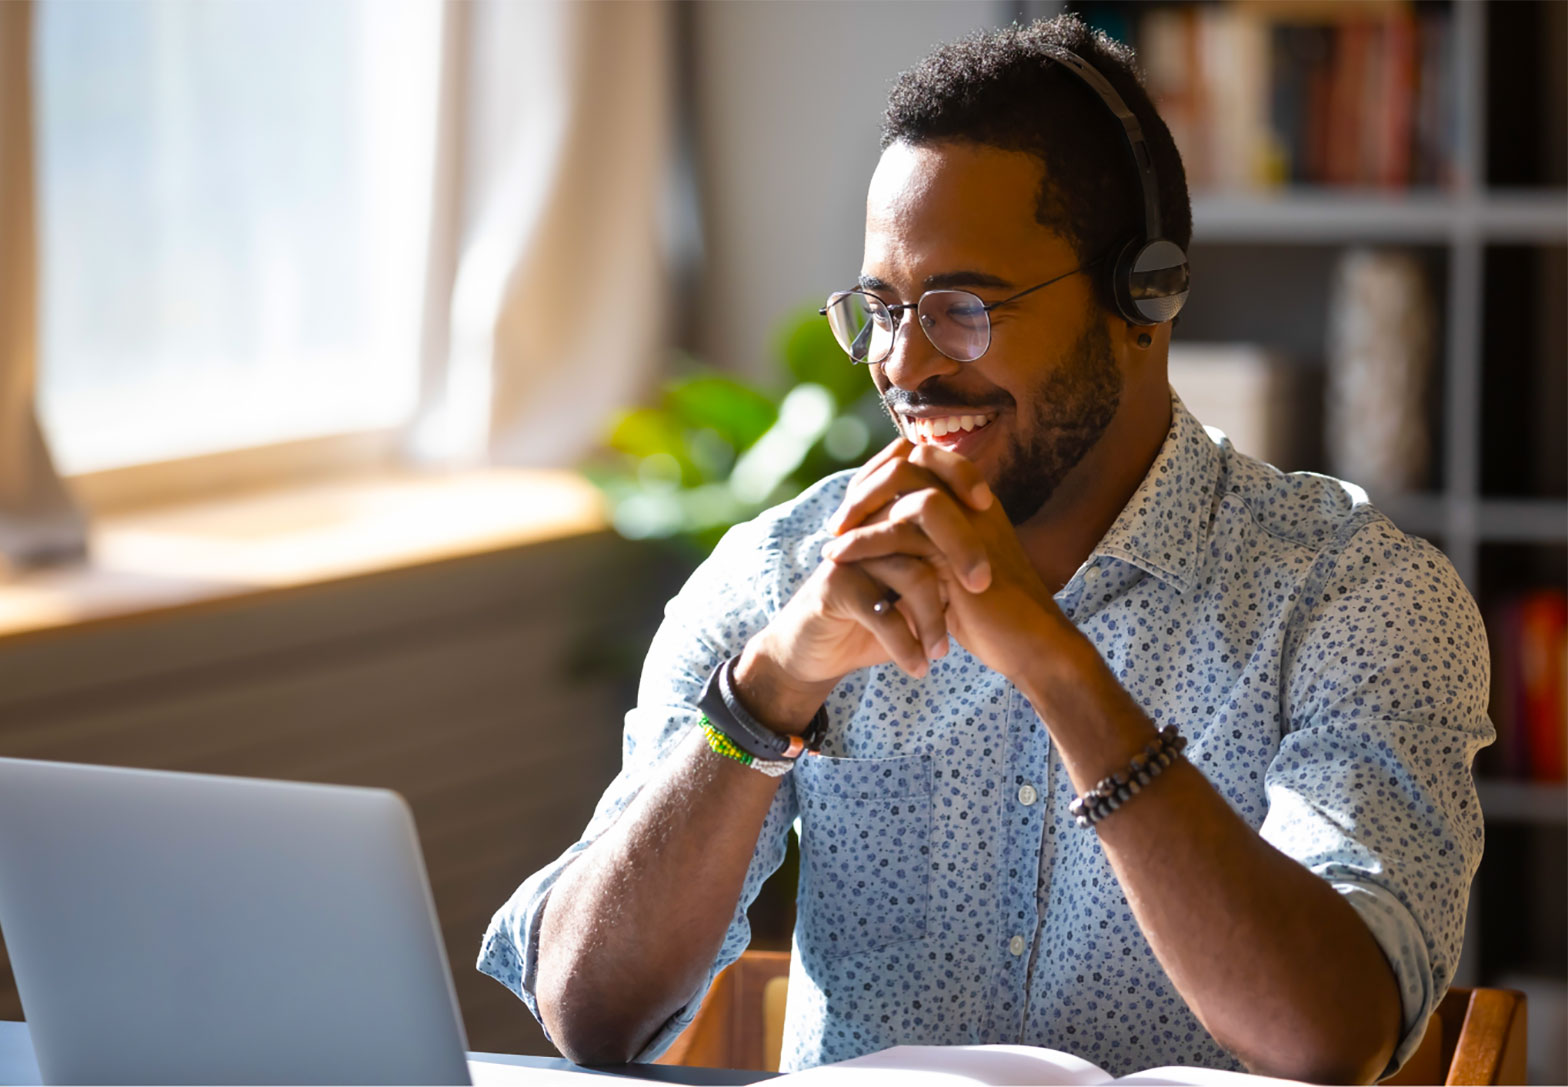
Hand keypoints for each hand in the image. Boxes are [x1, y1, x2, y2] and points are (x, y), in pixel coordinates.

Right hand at [734, 439, 995, 728]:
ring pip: (911, 573)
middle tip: (981, 587)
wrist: (818, 652)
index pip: (926, 471)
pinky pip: (883, 613)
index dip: (960, 475)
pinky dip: (906, 645)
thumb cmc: (876, 617)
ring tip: (942, 653)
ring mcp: (850, 554)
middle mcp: (869, 526)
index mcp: (888, 516)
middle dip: (962, 551)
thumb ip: (943, 563)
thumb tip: (1001, 551)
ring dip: (933, 618)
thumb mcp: (914, 589)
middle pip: (924, 514)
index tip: (989, 507)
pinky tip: (918, 667)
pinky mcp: (834, 587)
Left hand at [822, 439, 1074, 682]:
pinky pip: (900, 530)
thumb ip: (929, 545)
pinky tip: (838, 557)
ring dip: (859, 508)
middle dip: (866, 485)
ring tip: (832, 540)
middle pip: (910, 460)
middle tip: (838, 520)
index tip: (854, 507)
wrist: (1030, 646)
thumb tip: (887, 534)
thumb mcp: (954, 571)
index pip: (923, 459)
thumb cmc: (992, 616)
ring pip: (903, 487)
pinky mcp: (958, 551)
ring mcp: (968, 521)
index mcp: (975, 501)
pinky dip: (862, 541)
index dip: (883, 474)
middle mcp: (973, 502)